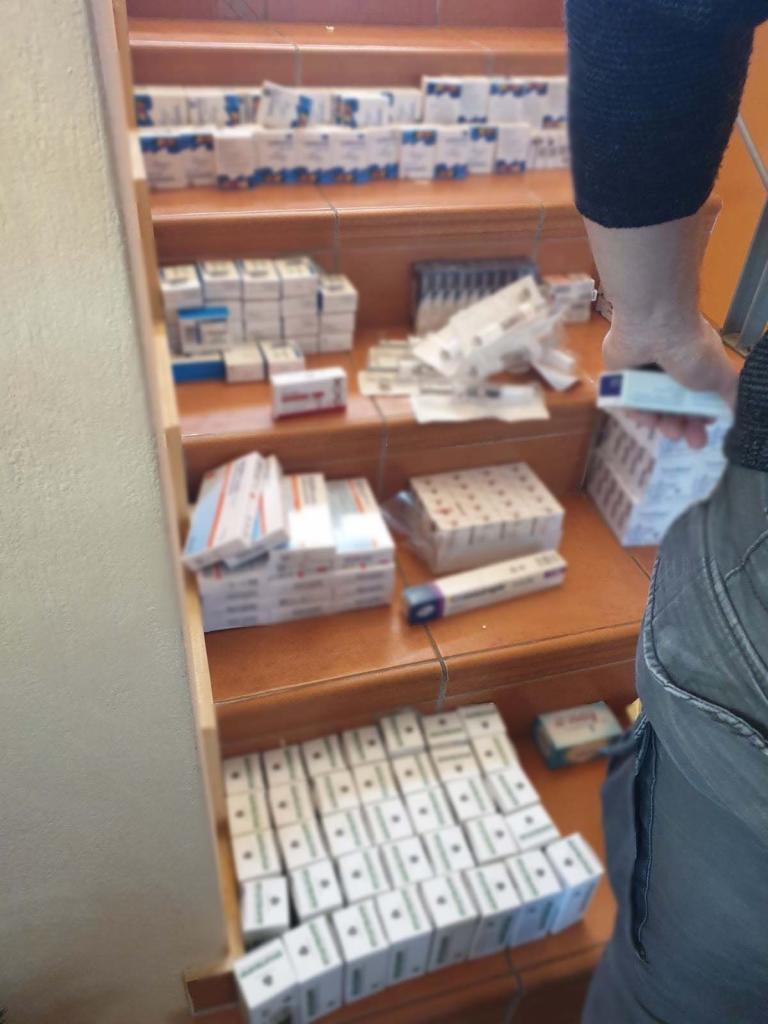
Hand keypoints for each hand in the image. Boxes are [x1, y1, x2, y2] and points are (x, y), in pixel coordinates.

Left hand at [603, 313, 737, 448]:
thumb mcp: (720, 376)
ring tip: (669, 431)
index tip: (705, 431)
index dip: (701, 418)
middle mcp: (669, 369)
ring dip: (661, 422)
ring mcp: (643, 372)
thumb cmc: (691, 350)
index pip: (696, 399)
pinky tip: (645, 419)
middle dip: (684, 426)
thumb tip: (734, 413)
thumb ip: (729, 396)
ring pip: (650, 406)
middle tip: (690, 441)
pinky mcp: (620, 374)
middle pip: (673, 407)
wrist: (654, 325)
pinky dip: (637, 411)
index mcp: (693, 366)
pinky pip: (627, 400)